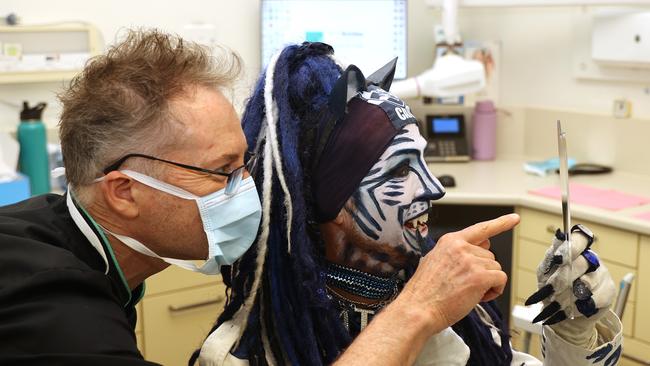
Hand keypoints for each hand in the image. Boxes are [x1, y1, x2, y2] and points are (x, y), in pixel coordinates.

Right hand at [401, 213, 519, 329]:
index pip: (480, 229)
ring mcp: (470, 261)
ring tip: (468, 292)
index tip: (514, 218)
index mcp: (450, 241)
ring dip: (488, 283)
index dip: (500, 223)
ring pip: (496, 268)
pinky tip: (479, 297)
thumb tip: (482, 245)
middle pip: (489, 255)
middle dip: (483, 271)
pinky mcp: (479, 276)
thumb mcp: (435, 262)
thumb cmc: (425, 292)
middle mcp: (461, 247)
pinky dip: (495, 290)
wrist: (418, 309)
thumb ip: (458, 252)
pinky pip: (501, 279)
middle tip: (465, 285)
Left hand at [525, 224, 615, 346]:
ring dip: (568, 296)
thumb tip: (556, 251)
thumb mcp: (544, 273)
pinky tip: (571, 309)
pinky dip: (579, 307)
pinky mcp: (608, 291)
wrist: (559, 313)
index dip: (572, 245)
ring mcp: (602, 274)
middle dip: (563, 279)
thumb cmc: (550, 289)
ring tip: (557, 303)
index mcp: (573, 250)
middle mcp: (590, 258)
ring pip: (588, 282)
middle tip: (551, 290)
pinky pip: (595, 299)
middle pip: (582, 262)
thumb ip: (550, 262)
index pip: (579, 238)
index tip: (559, 257)